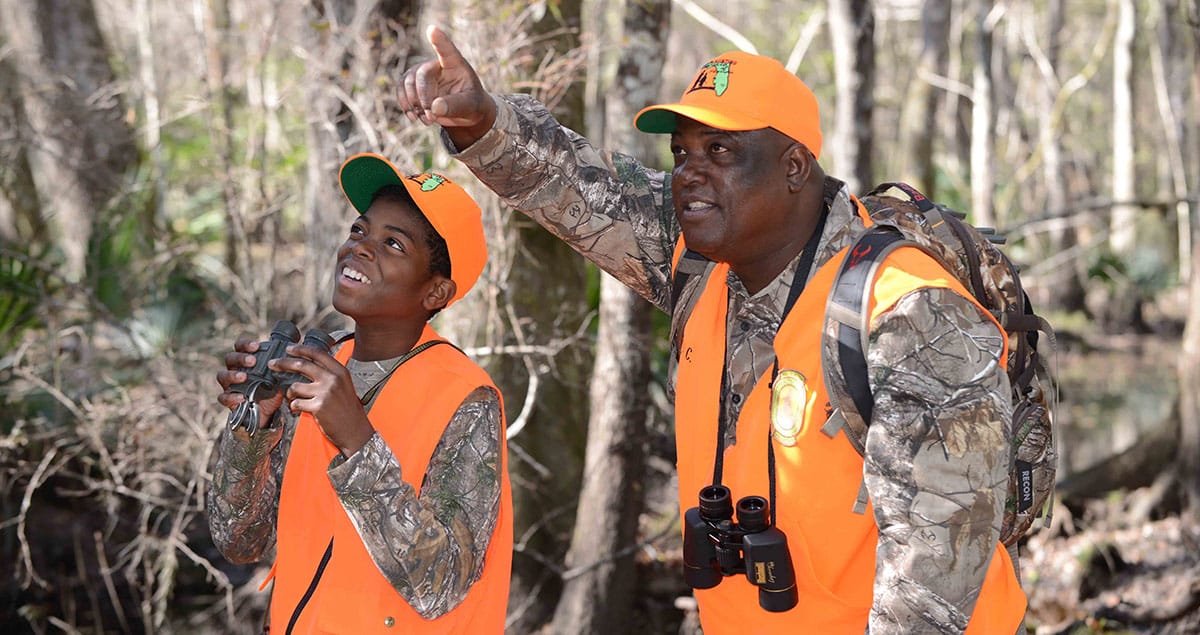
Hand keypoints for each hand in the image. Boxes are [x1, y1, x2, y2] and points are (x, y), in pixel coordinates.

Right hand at [216, 338, 282, 432]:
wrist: (271, 411)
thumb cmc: (275, 388)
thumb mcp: (282, 375)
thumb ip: (285, 364)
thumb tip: (297, 350)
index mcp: (247, 360)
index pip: (240, 346)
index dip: (245, 344)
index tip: (257, 346)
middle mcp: (236, 369)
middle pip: (230, 358)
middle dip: (240, 358)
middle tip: (253, 361)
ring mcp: (230, 384)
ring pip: (222, 375)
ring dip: (232, 375)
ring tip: (244, 377)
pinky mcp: (229, 400)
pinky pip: (223, 397)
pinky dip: (231, 397)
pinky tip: (242, 397)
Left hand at [270, 343, 374, 456]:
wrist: (355, 430)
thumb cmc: (348, 409)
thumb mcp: (344, 385)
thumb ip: (330, 374)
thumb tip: (309, 365)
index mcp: (340, 371)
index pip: (318, 354)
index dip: (301, 349)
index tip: (289, 348)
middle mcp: (333, 379)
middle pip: (302, 365)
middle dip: (283, 363)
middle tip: (273, 364)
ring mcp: (325, 393)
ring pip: (295, 386)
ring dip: (289, 393)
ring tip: (292, 398)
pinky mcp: (318, 407)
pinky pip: (296, 403)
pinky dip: (293, 406)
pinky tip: (297, 409)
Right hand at [399, 25, 497, 148]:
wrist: (464, 112)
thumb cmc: (471, 104)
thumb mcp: (470, 106)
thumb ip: (455, 105)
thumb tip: (434, 107)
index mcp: (455, 64)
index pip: (446, 49)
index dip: (439, 40)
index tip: (432, 29)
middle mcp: (436, 64)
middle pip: (421, 75)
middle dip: (423, 98)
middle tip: (432, 116)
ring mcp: (422, 72)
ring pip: (407, 82)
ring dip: (413, 104)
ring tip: (428, 121)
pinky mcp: (412, 84)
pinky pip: (401, 90)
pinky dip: (405, 106)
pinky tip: (414, 117)